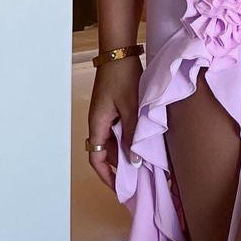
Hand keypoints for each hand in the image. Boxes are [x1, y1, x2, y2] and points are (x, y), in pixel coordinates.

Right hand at [86, 58, 141, 190]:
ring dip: (125, 152)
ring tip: (144, 164)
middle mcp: (97, 122)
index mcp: (97, 124)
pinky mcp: (112, 107)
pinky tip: (141, 142)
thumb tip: (133, 162)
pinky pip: (118, 130)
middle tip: (138, 179)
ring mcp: (104, 115)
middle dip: (119, 167)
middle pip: (105, 152)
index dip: (107, 176)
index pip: (97, 159)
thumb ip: (132, 135)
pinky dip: (128, 139)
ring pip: (113, 141)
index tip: (121, 189)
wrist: (119, 52)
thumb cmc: (123, 78)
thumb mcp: (131, 108)